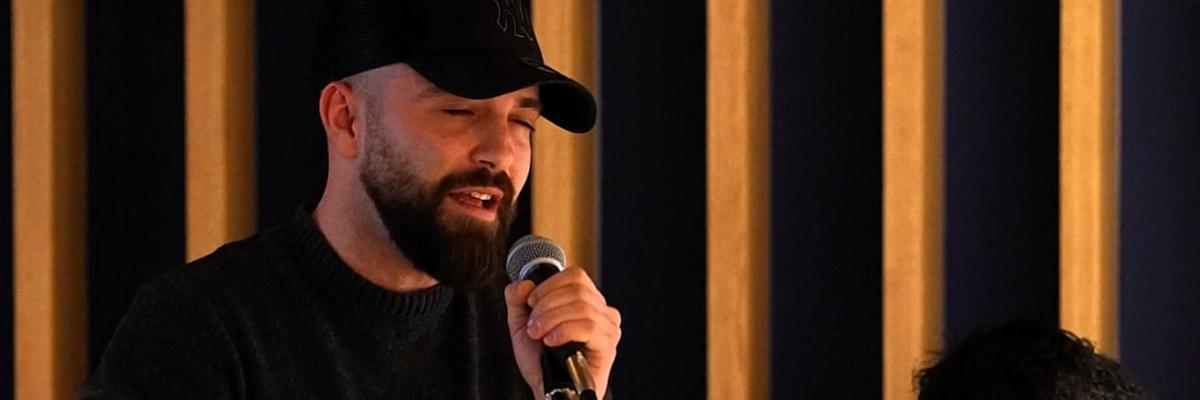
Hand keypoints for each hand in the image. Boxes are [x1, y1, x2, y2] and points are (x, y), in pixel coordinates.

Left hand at [504, 267, 620, 398]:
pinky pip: (589, 326)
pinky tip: (551, 341)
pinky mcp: (608, 345)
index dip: (549, 285)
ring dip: (552, 318)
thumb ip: (516, 300)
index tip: (531, 303)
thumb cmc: (541, 361)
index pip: (575, 276)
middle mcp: (601, 311)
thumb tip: (524, 283)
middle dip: (547, 305)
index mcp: (585, 301)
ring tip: (539, 334)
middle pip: (577, 289)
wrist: (550, 391)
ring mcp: (608, 327)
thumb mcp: (521, 325)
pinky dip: (565, 331)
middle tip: (533, 325)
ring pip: (582, 306)